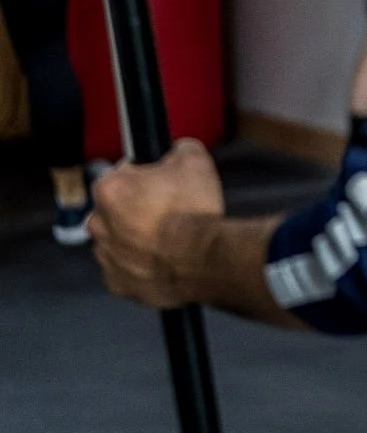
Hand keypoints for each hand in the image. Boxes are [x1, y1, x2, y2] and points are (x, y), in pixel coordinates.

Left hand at [89, 139, 223, 308]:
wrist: (202, 260)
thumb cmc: (193, 212)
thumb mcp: (195, 159)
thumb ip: (178, 149)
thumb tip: (177, 150)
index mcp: (109, 189)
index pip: (123, 172)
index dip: (147, 174)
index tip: (163, 181)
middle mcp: (98, 223)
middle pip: (116, 208)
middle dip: (136, 207)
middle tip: (168, 209)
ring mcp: (105, 256)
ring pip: (118, 239)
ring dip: (137, 236)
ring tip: (170, 237)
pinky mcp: (117, 282)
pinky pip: (125, 268)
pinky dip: (140, 263)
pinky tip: (165, 257)